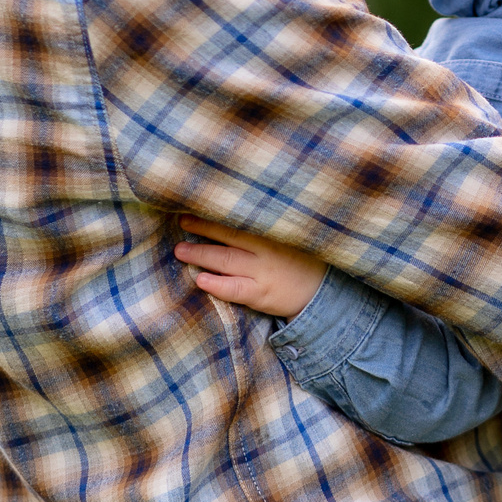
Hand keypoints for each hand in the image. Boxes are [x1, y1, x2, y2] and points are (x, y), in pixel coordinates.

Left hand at [176, 218, 327, 319]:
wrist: (321, 291)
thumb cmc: (299, 260)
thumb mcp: (287, 236)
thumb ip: (263, 228)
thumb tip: (228, 215)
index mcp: (272, 233)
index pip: (240, 220)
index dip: (216, 214)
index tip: (195, 205)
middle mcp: (266, 251)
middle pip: (230, 237)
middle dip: (203, 229)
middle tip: (181, 222)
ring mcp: (262, 274)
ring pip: (227, 261)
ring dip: (202, 255)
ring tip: (181, 251)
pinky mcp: (261, 295)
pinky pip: (235, 290)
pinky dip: (217, 285)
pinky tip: (201, 280)